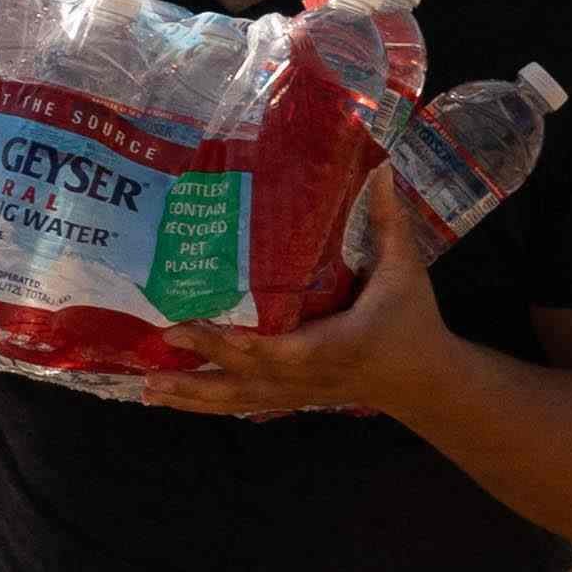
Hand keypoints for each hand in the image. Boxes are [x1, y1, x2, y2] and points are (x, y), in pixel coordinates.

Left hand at [134, 182, 461, 427]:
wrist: (425, 381)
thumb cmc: (413, 320)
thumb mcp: (406, 270)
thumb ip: (388, 222)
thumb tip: (381, 167)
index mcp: (340, 342)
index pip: (290, 348)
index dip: (250, 345)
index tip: (213, 332)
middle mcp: (312, 374)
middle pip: (253, 372)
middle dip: (206, 360)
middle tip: (163, 338)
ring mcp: (298, 392)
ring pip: (240, 398)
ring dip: (192, 395)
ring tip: (146, 389)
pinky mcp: (289, 399)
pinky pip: (242, 404)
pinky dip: (204, 405)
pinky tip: (165, 399)